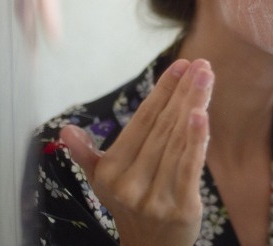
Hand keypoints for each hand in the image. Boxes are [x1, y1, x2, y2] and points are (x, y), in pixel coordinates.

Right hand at [60, 59, 212, 245]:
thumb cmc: (131, 205)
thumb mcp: (104, 182)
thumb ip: (87, 155)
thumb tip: (65, 130)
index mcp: (111, 170)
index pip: (143, 121)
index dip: (163, 91)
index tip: (182, 65)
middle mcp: (130, 182)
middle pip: (164, 126)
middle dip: (184, 92)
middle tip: (202, 64)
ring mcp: (154, 195)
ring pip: (178, 141)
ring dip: (195, 105)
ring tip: (207, 77)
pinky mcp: (180, 207)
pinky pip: (189, 166)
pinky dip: (197, 140)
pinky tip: (202, 114)